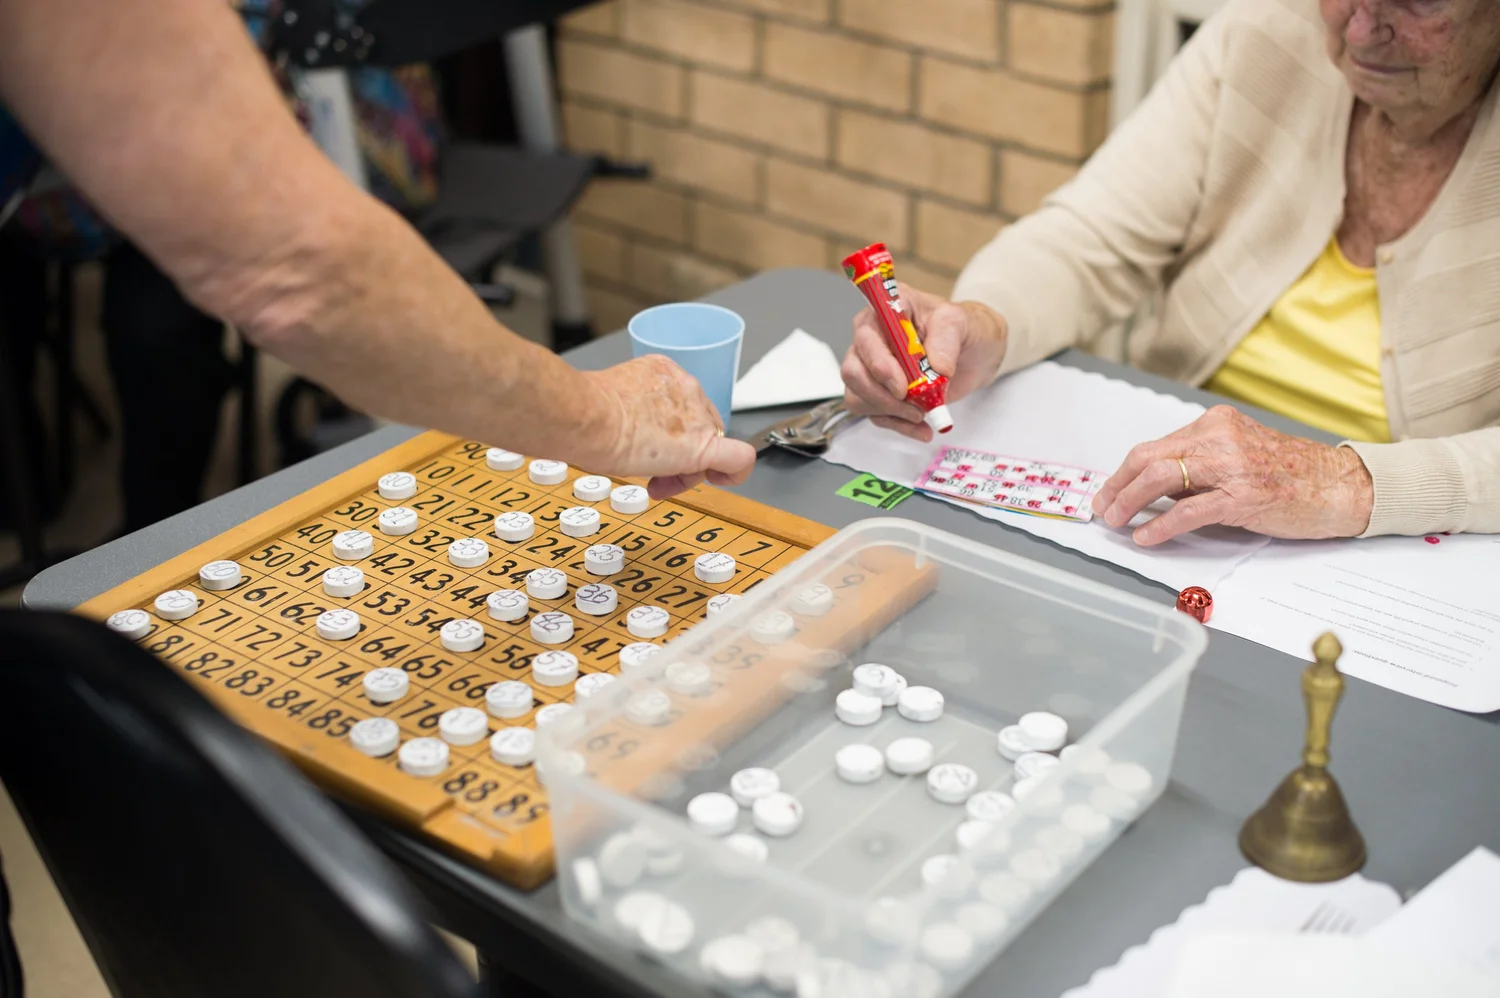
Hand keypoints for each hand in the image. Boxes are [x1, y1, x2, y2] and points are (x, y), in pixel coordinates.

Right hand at [581, 354, 755, 498]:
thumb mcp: (615, 402)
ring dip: (687, 469)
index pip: (682, 408)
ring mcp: (696, 415)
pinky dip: (734, 473)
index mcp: (663, 373)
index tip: (653, 449)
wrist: (586, 418)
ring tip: (658, 481)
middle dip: (680, 456)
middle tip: (654, 474)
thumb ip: (633, 412)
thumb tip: (631, 431)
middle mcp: (686, 387)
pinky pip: (738, 458)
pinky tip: (719, 481)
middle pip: (699, 427)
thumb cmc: (586, 413)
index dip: (671, 434)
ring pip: (710, 444)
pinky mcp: (703, 444)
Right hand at [840, 284, 1007, 441]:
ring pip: (858, 397)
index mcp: (885, 312)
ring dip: (890, 412)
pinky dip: (899, 425)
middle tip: (914, 406)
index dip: (879, 365)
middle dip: (882, 396)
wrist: (972, 352)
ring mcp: (871, 368)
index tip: (902, 387)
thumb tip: (937, 367)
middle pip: (854, 372)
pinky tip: (921, 426)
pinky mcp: (880, 392)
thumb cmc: (960, 329)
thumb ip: (946, 340)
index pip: (866, 338)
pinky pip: (875, 415)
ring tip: (922, 414)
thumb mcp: (958, 323)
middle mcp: (872, 339)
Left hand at [1092, 406, 1373, 543]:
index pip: (1153, 447)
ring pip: (1161, 478)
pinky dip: (1160, 524)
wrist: (1342, 485)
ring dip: (1130, 502)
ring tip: (1116, 521)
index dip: (1123, 472)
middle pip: (1148, 458)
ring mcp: (1232, 465)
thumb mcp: (1238, 456)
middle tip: (1102, 510)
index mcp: (1215, 424)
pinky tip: (1146, 536)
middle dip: (1116, 486)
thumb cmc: (1292, 475)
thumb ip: (1197, 468)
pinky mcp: (1244, 496)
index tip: (1107, 492)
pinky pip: (1189, 509)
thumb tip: (1151, 491)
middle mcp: (1220, 437)